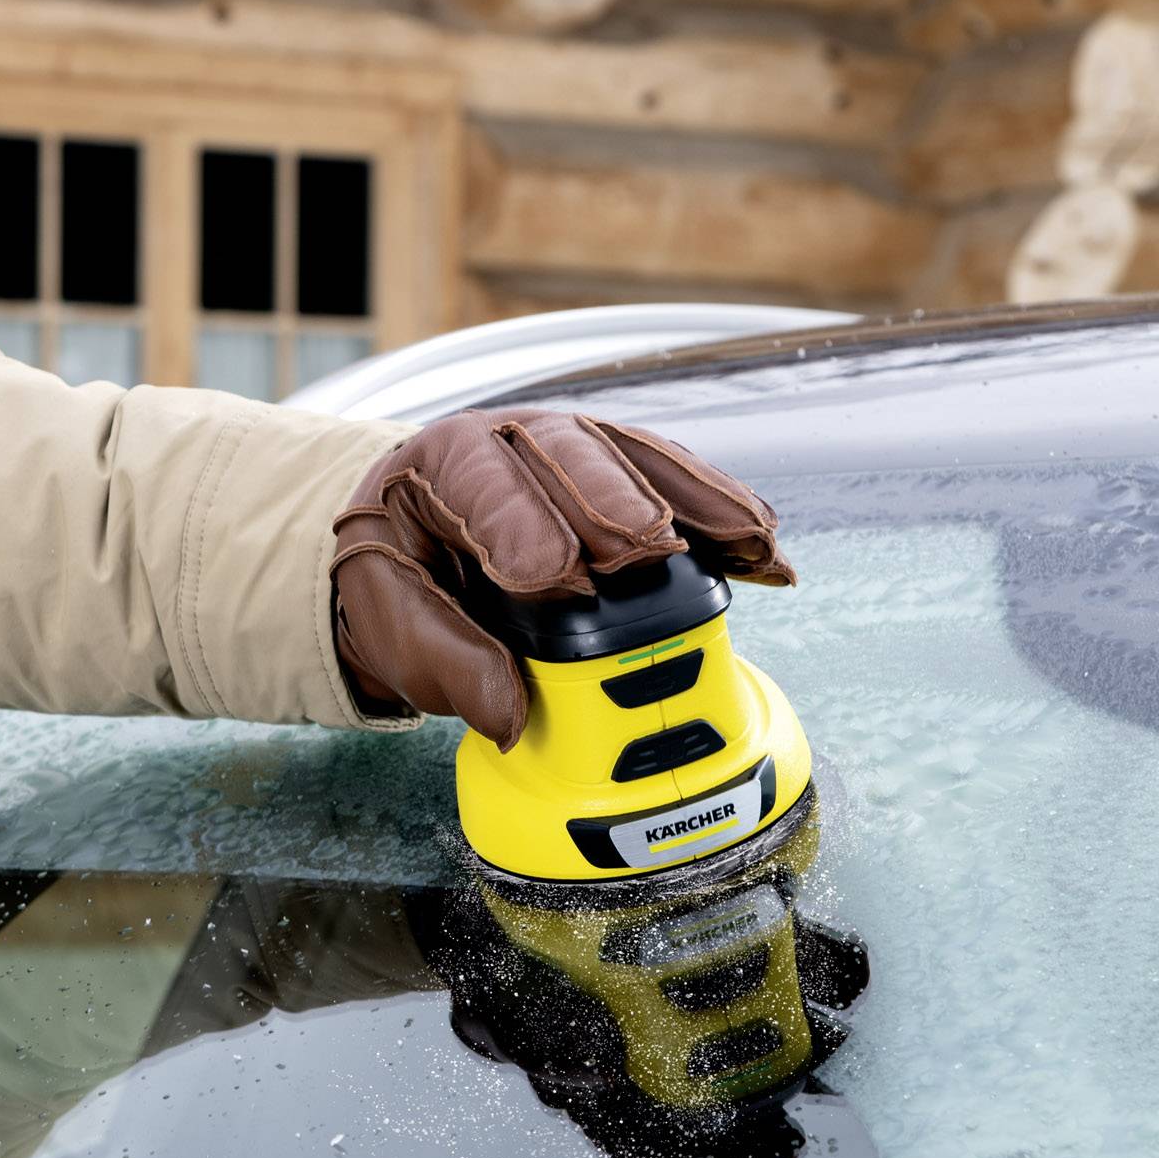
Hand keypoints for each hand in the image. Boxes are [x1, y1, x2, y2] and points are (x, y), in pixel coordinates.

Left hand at [330, 407, 792, 748]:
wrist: (415, 551)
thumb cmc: (404, 583)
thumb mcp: (395, 627)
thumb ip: (445, 664)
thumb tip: (510, 721)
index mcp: (441, 462)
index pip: (481, 484)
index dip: (522, 529)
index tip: (558, 580)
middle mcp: (514, 436)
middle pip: (572, 453)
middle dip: (615, 502)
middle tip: (652, 552)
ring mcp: (576, 446)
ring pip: (639, 458)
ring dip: (697, 502)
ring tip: (747, 544)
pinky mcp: (626, 471)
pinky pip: (679, 483)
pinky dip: (723, 514)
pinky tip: (763, 549)